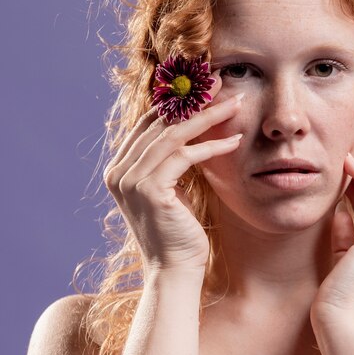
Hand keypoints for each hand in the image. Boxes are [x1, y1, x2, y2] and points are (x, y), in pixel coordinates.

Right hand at [103, 79, 243, 278]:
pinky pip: (185, 156)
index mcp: (120, 169)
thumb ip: (169, 162)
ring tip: (235, 103)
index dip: (177, 102)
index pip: (148, 123)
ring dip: (207, 116)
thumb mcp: (170, 189)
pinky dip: (212, 146)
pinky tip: (235, 141)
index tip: (204, 88)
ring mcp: (130, 180)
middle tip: (220, 83)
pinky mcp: (149, 190)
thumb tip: (187, 131)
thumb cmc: (178, 232)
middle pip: (160, 122)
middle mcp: (119, 171)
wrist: (174, 271)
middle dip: (193, 100)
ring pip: (173, 134)